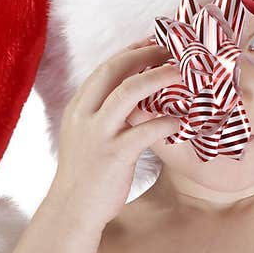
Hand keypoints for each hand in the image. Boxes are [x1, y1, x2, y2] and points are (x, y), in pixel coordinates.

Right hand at [47, 36, 182, 227]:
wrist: (72, 210)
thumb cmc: (86, 175)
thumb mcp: (88, 137)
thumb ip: (106, 116)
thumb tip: (138, 100)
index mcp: (78, 108)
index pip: (105, 69)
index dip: (130, 52)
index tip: (153, 42)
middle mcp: (84, 115)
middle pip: (114, 70)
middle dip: (144, 55)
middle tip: (171, 50)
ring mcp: (97, 134)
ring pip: (128, 92)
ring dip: (157, 77)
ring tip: (182, 73)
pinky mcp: (112, 155)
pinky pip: (144, 131)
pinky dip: (165, 122)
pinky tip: (180, 120)